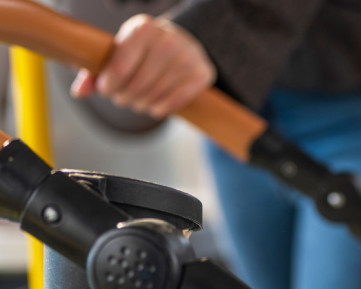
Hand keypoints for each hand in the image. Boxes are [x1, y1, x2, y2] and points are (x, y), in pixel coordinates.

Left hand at [71, 14, 215, 117]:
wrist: (182, 44)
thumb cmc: (143, 51)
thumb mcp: (120, 52)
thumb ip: (96, 71)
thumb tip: (79, 92)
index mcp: (143, 28)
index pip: (121, 64)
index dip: (109, 83)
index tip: (106, 90)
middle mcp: (168, 39)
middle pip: (138, 83)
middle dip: (125, 96)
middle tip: (121, 99)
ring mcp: (189, 57)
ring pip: (156, 94)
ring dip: (142, 104)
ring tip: (137, 102)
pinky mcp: (202, 73)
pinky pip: (176, 101)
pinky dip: (161, 108)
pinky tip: (154, 106)